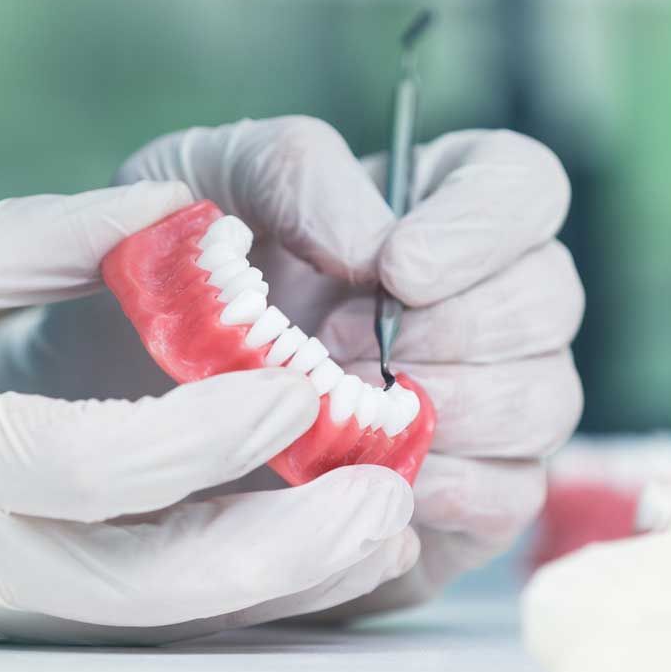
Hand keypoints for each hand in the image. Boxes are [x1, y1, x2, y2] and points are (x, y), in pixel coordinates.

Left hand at [0, 118, 582, 616]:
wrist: (120, 413)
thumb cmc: (169, 281)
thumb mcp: (197, 183)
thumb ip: (289, 169)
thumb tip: (376, 241)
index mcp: (434, 204)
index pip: (523, 184)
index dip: (483, 225)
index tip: (398, 267)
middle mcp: (486, 299)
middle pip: (549, 297)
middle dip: (451, 328)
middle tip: (334, 349)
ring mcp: (493, 405)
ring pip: (543, 400)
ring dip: (444, 407)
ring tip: (335, 414)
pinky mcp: (470, 502)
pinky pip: (506, 495)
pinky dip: (439, 487)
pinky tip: (358, 476)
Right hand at [0, 183, 418, 646]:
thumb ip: (33, 240)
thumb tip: (177, 216)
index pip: (111, 469)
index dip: (223, 427)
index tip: (306, 374)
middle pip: (162, 593)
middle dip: (291, 553)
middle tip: (392, 491)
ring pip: (146, 622)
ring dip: (262, 582)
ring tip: (361, 521)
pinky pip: (104, 619)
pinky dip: (197, 589)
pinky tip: (260, 540)